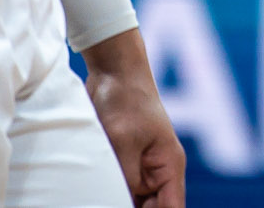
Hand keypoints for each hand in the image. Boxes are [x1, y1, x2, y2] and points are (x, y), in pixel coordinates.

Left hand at [82, 28, 185, 207]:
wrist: (114, 69)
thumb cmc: (125, 99)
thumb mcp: (123, 144)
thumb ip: (126, 180)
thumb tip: (118, 203)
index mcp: (169, 166)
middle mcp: (159, 171)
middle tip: (104, 203)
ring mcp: (141, 167)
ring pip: (134, 201)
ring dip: (116, 200)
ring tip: (97, 198)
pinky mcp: (124, 162)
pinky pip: (121, 189)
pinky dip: (109, 194)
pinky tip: (94, 195)